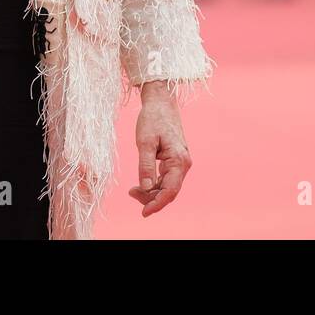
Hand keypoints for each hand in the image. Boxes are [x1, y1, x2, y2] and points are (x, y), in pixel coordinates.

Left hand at [128, 86, 191, 217]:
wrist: (161, 101)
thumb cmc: (153, 118)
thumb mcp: (144, 142)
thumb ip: (145, 166)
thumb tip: (146, 188)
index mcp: (179, 160)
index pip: (170, 191)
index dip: (157, 204)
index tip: (143, 213)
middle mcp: (183, 163)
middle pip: (169, 191)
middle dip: (151, 198)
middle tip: (131, 193)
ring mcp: (180, 162)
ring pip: (168, 186)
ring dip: (152, 192)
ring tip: (132, 189)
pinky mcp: (175, 160)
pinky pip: (166, 179)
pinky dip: (154, 184)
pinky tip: (141, 183)